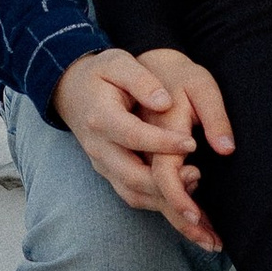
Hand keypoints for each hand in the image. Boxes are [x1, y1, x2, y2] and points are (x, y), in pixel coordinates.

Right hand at [51, 46, 233, 249]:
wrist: (72, 90)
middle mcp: (99, 147)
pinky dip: (159, 206)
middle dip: (166, 186)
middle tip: (199, 177)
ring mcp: (103, 164)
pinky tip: (185, 208)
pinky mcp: (110, 173)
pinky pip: (134, 196)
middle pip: (132, 176)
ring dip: (165, 204)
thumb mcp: (119, 63)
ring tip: (197, 204)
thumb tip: (163, 102)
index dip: (162, 142)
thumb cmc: (102, 74)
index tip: (192, 143)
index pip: (133, 135)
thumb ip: (141, 80)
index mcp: (101, 118)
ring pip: (133, 193)